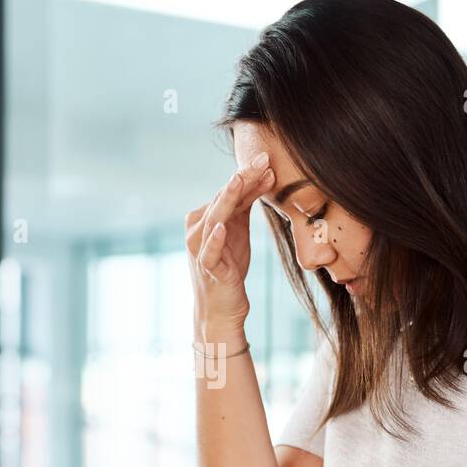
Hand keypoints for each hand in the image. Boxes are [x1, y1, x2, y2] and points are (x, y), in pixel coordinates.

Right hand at [184, 153, 274, 337]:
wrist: (221, 308)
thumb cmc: (230, 268)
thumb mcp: (239, 232)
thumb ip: (245, 206)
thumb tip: (264, 177)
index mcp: (207, 218)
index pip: (229, 192)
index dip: (248, 175)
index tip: (267, 159)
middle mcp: (198, 229)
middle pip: (223, 199)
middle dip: (243, 178)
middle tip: (262, 159)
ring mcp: (200, 248)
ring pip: (215, 217)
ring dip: (228, 198)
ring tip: (239, 180)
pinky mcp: (206, 267)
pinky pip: (209, 251)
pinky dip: (214, 238)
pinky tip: (222, 226)